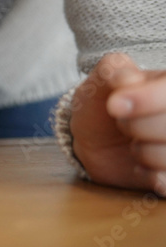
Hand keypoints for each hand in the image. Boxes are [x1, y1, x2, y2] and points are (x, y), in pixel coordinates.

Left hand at [70, 53, 165, 194]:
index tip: (113, 106)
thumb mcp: (98, 82)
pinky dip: (153, 176)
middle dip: (137, 127)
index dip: (146, 100)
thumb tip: (130, 78)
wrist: (93, 141)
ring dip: (144, 152)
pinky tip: (141, 166)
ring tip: (132, 144)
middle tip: (121, 123)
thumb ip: (111, 70)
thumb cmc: (100, 105)